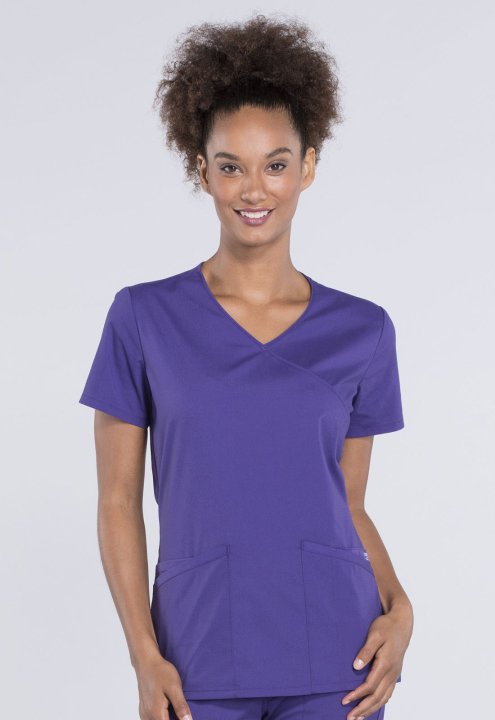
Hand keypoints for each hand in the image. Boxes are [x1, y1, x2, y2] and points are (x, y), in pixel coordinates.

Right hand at [134, 653, 193, 719]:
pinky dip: (160, 718)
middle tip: (181, 713)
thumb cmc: (161, 672)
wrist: (147, 661)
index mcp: (156, 713)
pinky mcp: (143, 708)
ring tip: (176, 713)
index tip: (185, 717)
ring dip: (166, 718)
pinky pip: (150, 719)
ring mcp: (144, 712)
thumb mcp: (175, 687)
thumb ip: (181, 706)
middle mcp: (147, 716)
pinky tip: (167, 712)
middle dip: (173, 719)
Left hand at [341, 600, 413, 719]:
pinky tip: (373, 706)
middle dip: (363, 709)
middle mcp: (392, 672)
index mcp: (386, 663)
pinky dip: (380, 703)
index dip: (357, 695)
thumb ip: (366, 651)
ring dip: (371, 709)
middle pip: (377, 697)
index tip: (344, 701)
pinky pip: (388, 693)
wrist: (402, 623)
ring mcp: (395, 674)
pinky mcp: (395, 673)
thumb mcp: (374, 634)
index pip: (370, 686)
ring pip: (384, 697)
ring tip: (359, 718)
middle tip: (349, 718)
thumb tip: (355, 667)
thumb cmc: (386, 626)